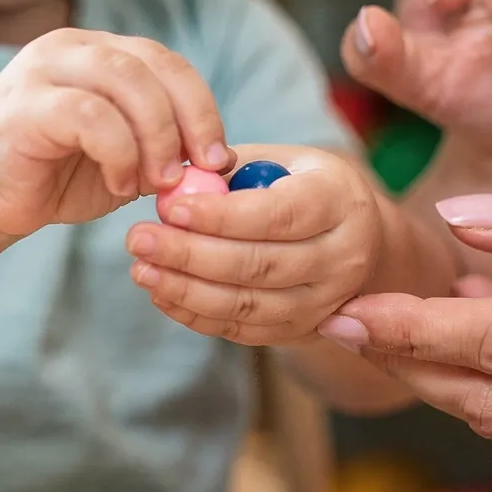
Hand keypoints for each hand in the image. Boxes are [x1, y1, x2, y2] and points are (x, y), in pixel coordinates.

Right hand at [0, 29, 233, 240]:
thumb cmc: (52, 176)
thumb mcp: (123, 161)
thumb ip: (164, 151)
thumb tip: (222, 161)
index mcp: (99, 52)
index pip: (166, 61)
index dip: (202, 106)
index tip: (218, 157)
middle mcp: (71, 48)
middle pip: (151, 64)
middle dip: (188, 119)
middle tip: (200, 169)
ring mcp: (42, 71)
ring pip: (124, 81)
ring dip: (156, 136)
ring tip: (158, 182)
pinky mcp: (22, 106)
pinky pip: (89, 116)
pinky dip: (119, 153)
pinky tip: (118, 185)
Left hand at [124, 148, 386, 345]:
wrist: (352, 236)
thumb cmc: (299, 185)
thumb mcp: (279, 160)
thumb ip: (231, 167)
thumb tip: (173, 182)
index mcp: (339, 201)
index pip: (278, 215)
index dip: (221, 217)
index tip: (171, 209)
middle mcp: (342, 256)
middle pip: (260, 265)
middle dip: (191, 255)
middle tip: (139, 239)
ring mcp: (325, 302)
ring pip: (249, 305)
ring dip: (187, 290)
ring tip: (142, 269)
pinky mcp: (302, 331)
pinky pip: (243, 330)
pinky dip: (197, 315)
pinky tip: (162, 293)